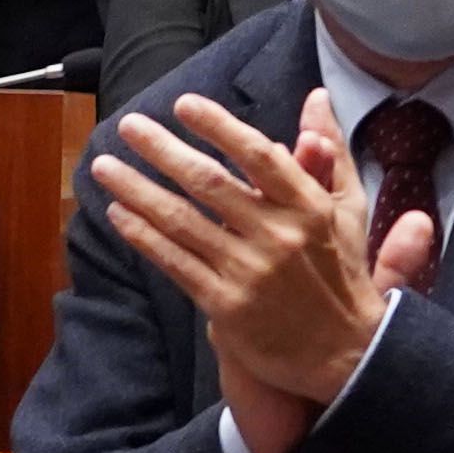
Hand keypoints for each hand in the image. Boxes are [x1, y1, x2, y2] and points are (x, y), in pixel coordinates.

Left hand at [88, 87, 433, 452]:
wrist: (345, 354)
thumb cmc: (342, 274)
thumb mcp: (349, 208)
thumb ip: (329, 152)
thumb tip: (316, 98)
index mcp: (308, 206)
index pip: (258, 154)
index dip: (218, 126)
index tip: (184, 104)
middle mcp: (277, 236)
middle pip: (209, 182)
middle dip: (162, 150)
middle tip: (128, 126)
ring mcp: (249, 272)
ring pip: (182, 222)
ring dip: (138, 191)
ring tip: (105, 167)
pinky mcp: (226, 307)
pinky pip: (176, 263)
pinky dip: (144, 237)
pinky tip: (120, 215)